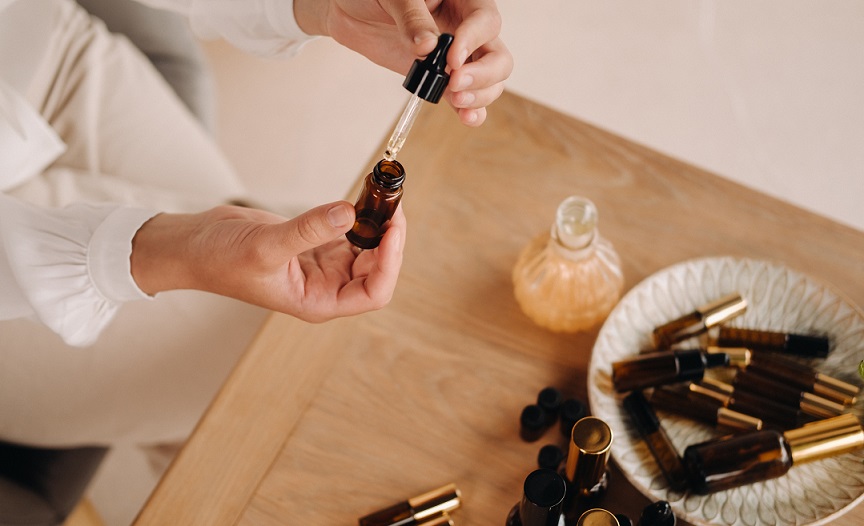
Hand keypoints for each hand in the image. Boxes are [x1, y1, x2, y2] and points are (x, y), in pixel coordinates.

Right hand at [130, 201, 405, 321]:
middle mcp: (325, 287)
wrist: (194, 246)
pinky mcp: (314, 244)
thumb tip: (349, 213)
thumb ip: (308, 230)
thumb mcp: (265, 246)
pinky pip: (348, 231)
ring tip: (382, 196)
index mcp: (318, 301)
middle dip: (388, 240)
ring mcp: (321, 265)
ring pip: (365, 248)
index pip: (372, 292)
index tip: (393, 230)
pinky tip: (363, 198)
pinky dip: (358, 215)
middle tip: (393, 205)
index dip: (389, 263)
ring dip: (377, 225)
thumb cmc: (219, 261)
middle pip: (376, 268)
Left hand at [294, 0, 512, 125]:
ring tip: (455, 98)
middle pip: (498, 57)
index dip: (473, 41)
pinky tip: (466, 117)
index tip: (451, 60)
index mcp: (464, 1)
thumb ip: (411, 18)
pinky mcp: (446, 79)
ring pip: (490, 81)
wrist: (353, 11)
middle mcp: (469, 30)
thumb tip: (427, 46)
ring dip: (479, 95)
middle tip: (454, 82)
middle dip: (483, 74)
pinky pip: (469, 97)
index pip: (486, 21)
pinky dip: (471, 110)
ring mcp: (461, 57)